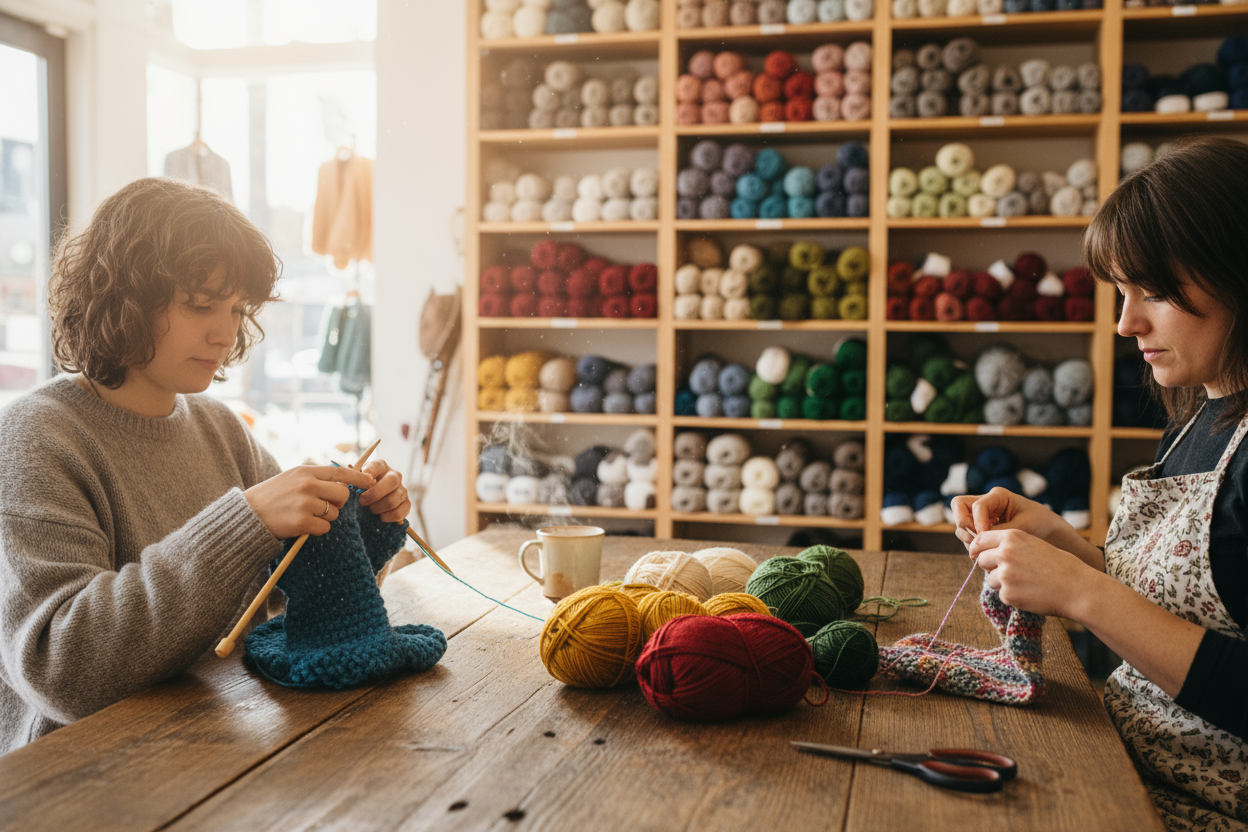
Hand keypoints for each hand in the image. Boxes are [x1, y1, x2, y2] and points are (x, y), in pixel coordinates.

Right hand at [244, 465, 375, 539]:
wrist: (247, 515)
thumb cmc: (271, 497)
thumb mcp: (292, 478)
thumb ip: (315, 478)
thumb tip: (344, 483)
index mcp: (305, 471)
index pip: (340, 472)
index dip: (358, 477)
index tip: (370, 481)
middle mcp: (307, 484)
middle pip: (343, 495)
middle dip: (338, 503)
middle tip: (324, 507)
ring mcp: (305, 503)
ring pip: (334, 513)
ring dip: (325, 518)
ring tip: (304, 515)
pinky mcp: (302, 522)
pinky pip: (325, 528)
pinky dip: (317, 530)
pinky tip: (302, 526)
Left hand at [359, 459, 410, 523]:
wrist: (372, 499)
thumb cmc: (362, 488)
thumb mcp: (357, 480)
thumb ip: (355, 480)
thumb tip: (353, 484)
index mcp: (380, 466)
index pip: (377, 465)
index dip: (369, 472)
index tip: (362, 482)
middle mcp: (394, 475)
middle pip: (392, 481)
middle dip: (374, 494)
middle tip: (362, 501)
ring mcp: (402, 489)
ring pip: (394, 500)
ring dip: (379, 508)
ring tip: (371, 510)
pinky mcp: (406, 503)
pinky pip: (400, 512)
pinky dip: (388, 517)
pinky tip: (381, 516)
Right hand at [951, 487, 1062, 547]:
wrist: (1046, 530)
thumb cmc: (1039, 523)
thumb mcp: (1023, 526)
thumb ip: (1001, 531)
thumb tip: (980, 540)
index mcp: (998, 496)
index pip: (977, 506)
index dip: (978, 522)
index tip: (986, 537)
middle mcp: (986, 502)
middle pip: (959, 505)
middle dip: (962, 523)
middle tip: (973, 540)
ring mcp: (981, 515)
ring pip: (960, 521)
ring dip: (966, 536)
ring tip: (980, 550)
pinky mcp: (980, 527)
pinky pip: (967, 533)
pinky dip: (971, 543)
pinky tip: (984, 552)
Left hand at [967, 528, 1089, 616]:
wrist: (1077, 588)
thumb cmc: (1060, 566)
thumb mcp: (1034, 544)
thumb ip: (1011, 546)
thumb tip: (987, 552)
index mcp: (1012, 537)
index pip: (980, 540)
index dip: (978, 548)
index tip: (978, 554)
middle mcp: (1005, 554)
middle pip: (981, 560)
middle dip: (990, 566)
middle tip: (1009, 572)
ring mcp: (1005, 574)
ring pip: (991, 579)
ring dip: (1003, 583)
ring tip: (1026, 583)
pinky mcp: (1008, 594)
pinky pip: (1002, 594)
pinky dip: (1013, 596)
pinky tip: (1031, 593)